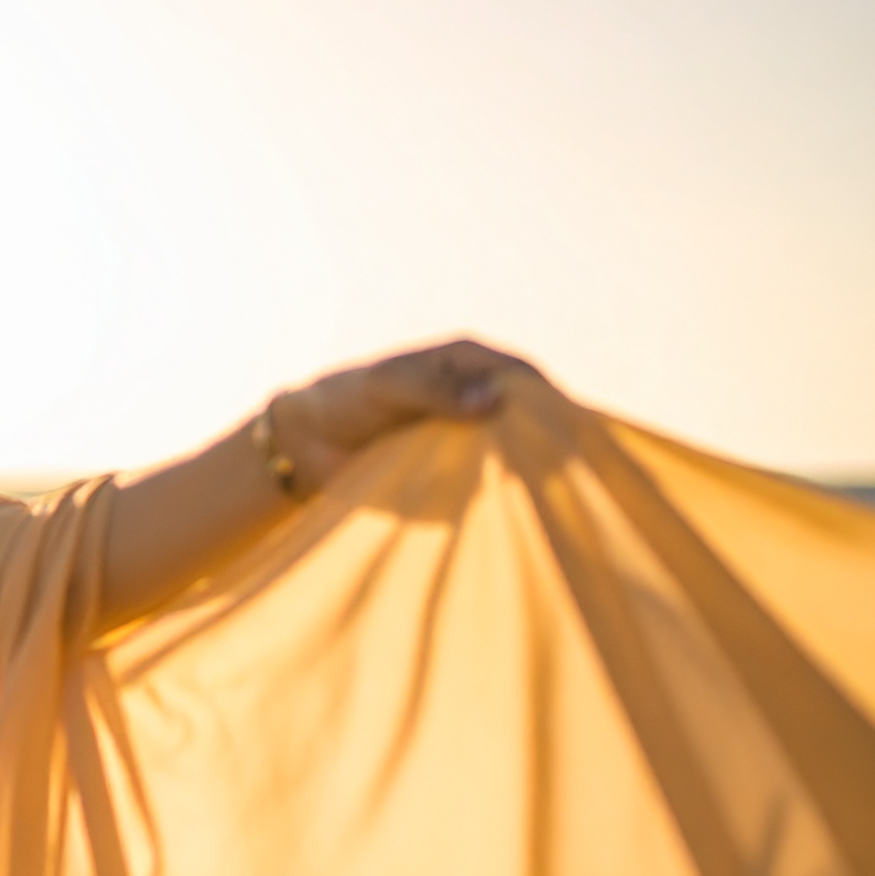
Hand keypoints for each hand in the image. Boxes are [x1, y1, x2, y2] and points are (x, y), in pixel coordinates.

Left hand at [269, 339, 536, 490]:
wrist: (309, 440)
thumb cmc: (349, 398)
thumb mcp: (388, 386)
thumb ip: (435, 391)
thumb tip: (495, 401)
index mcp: (470, 363)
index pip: (527, 380)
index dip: (550, 404)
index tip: (565, 434)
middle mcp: (478, 397)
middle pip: (528, 421)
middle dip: (543, 445)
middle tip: (557, 475)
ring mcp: (469, 437)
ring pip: (511, 455)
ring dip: (521, 474)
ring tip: (538, 498)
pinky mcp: (454, 470)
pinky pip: (483, 484)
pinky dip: (492, 496)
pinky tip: (504, 513)